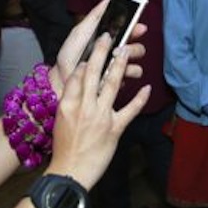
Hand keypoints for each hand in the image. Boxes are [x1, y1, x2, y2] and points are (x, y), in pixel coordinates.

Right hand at [48, 32, 149, 189]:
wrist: (70, 171)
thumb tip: (79, 86)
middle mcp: (83, 107)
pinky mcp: (114, 129)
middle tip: (109, 36)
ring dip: (120, 65)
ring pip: (112, 85)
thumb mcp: (61, 120)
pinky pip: (130, 110)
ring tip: (126, 50)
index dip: (86, 59)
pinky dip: (140, 98)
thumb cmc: (64, 147)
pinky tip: (147, 87)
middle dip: (102, 52)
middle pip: (94, 73)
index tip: (93, 48)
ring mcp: (100, 117)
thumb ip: (70, 101)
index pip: (76, 75)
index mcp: (67, 104)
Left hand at [53, 0, 146, 96]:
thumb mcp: (82, 29)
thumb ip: (96, 15)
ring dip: (131, 53)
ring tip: (116, 54)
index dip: (137, 23)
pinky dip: (126, 70)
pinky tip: (114, 69)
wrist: (64, 76)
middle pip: (138, 41)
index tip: (138, 23)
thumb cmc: (71, 53)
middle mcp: (118, 49)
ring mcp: (120, 64)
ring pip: (138, 56)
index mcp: (112, 36)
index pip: (130, 27)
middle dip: (134, 40)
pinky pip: (133, 73)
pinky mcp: (119, 78)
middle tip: (124, 39)